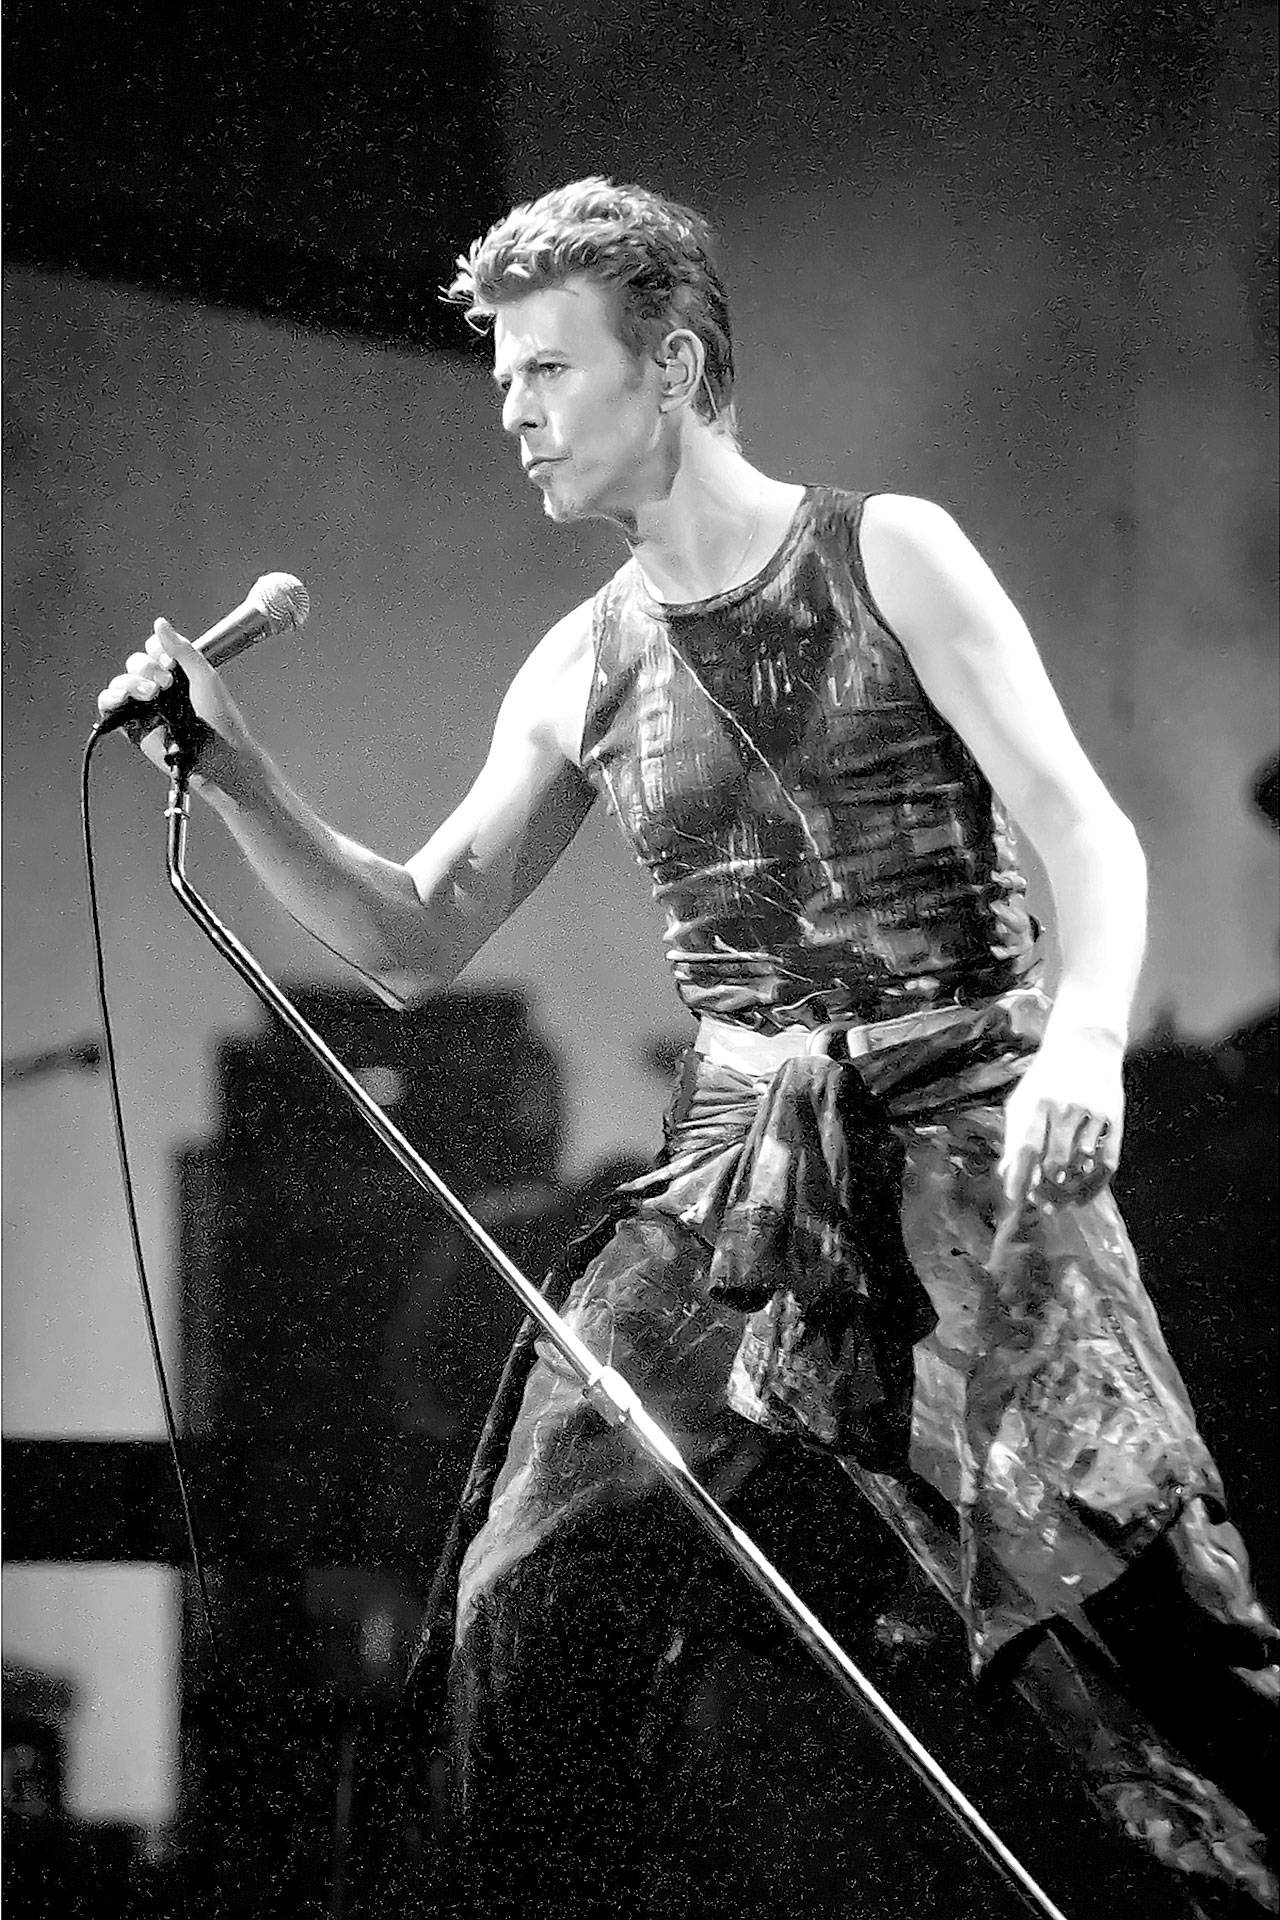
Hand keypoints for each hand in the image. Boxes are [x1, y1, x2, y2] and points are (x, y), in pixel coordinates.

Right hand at [96, 620, 248, 777]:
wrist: (218, 756)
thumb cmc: (221, 721)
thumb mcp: (205, 677)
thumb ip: (182, 649)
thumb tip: (160, 624)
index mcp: (179, 673)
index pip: (154, 648)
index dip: (158, 650)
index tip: (171, 663)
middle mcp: (160, 688)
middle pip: (136, 663)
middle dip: (147, 668)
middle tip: (166, 683)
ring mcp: (145, 707)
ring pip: (121, 681)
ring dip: (131, 682)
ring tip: (151, 694)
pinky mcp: (132, 725)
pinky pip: (109, 704)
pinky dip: (111, 697)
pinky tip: (126, 698)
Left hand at [998, 1029, 1123, 1213]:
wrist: (1086, 1045)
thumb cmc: (1047, 1081)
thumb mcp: (1023, 1101)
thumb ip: (1014, 1138)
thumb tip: (1007, 1177)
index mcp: (1037, 1103)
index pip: (1026, 1148)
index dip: (1021, 1177)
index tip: (1017, 1200)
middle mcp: (1064, 1108)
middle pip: (1054, 1162)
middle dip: (1045, 1189)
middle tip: (1040, 1202)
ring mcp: (1091, 1113)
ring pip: (1081, 1166)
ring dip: (1068, 1190)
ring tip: (1056, 1200)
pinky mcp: (1114, 1119)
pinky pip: (1107, 1163)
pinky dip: (1094, 1186)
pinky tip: (1081, 1196)